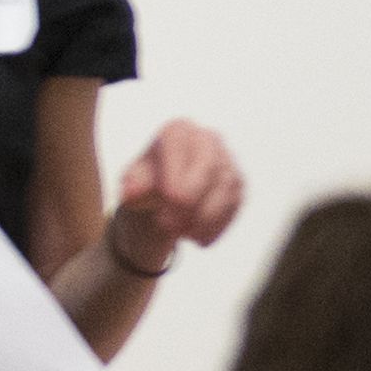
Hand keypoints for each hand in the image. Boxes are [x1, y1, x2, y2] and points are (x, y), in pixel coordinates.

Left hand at [103, 118, 246, 275]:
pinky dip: (216, 226)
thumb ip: (132, 185)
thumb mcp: (133, 183)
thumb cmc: (147, 183)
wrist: (164, 196)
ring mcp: (228, 162)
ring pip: (225, 189)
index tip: (165, 205)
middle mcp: (208, 139)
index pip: (181, 148)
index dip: (175, 177)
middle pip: (210, 166)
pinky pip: (234, 207)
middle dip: (192, 199)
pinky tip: (198, 239)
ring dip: (203, 218)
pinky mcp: (238, 186)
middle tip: (170, 226)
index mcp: (178, 130)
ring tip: (180, 235)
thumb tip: (132, 192)